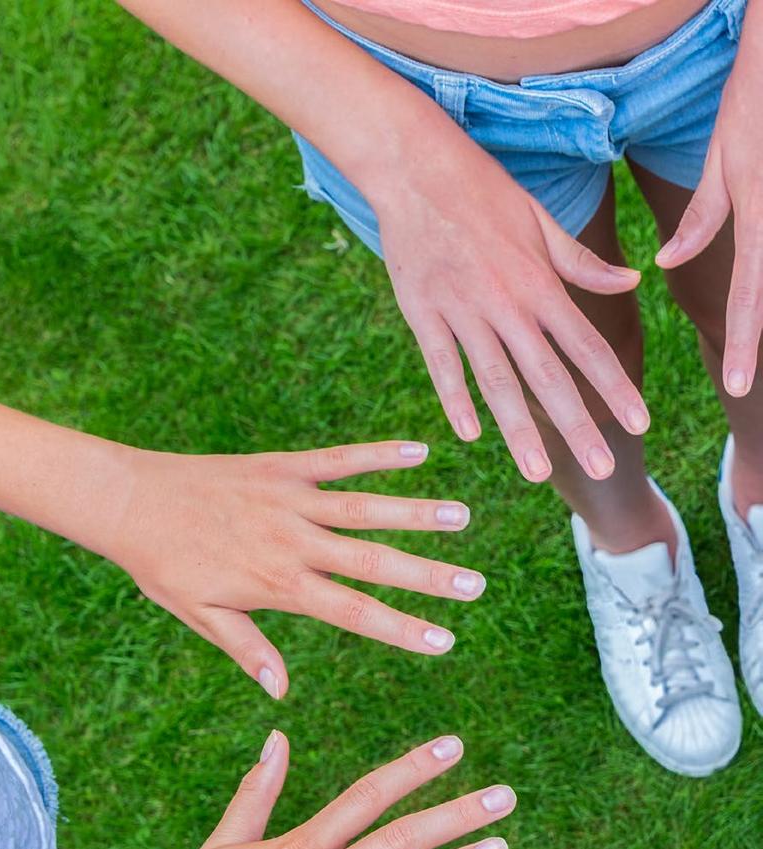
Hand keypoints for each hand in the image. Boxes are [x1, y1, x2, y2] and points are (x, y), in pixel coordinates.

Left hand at [102, 440, 480, 695]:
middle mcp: (293, 541)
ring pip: (366, 507)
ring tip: (464, 517)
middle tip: (476, 586)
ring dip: (417, 512)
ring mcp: (291, 499)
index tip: (445, 642)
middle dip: (428, 576)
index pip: (352, 612)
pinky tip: (420, 451)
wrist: (129, 500)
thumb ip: (248, 649)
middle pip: (373, 561)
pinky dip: (379, 454)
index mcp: (278, 585)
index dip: (401, 628)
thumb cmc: (163, 566)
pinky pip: (339, 460)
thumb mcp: (201, 616)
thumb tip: (282, 692)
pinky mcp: (282, 466)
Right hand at [374, 135, 648, 481]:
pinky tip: (470, 435)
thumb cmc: (482, 190)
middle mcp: (507, 304)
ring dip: (520, 430)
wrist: (416, 167)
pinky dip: (455, 400)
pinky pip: (443, 365)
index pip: (588, 345)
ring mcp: (463, 312)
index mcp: (540, 284)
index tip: (639, 422)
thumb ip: (581, 261)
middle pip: (549, 376)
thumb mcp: (539, 219)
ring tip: (539, 473)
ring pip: (497, 382)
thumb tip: (632, 279)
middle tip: (603, 468)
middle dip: (578, 425)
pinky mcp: (424, 314)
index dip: (615, 386)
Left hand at [656, 32, 762, 395]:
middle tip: (748, 387)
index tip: (735, 384)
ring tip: (747, 361)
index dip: (745, 344)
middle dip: (760, 341)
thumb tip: (666, 263)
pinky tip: (755, 315)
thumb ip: (703, 216)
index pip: (751, 296)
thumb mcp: (725, 157)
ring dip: (762, 317)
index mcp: (760, 217)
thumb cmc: (754, 104)